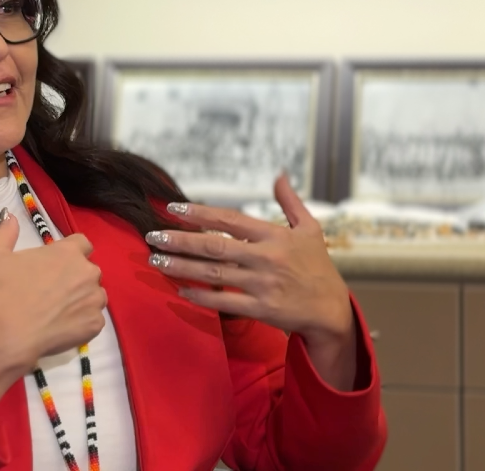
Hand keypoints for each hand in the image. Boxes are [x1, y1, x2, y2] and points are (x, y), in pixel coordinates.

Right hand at [0, 211, 106, 366]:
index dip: (71, 252)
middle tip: (52, 290)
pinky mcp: (95, 325)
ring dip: (82, 299)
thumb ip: (6, 231)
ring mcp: (94, 300)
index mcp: (68, 252)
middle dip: (75, 277)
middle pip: (88, 271)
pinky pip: (93, 320)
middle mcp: (88, 272)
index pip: (82, 243)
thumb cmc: (1, 290)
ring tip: (59, 311)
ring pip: (94, 295)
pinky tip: (63, 327)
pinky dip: (82, 323)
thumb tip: (10, 216)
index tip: (56, 264)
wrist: (7, 333)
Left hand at [146, 176, 357, 389]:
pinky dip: (200, 296)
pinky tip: (180, 289)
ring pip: (214, 274)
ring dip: (181, 267)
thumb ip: (290, 202)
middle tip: (153, 237)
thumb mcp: (310, 229)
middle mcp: (267, 258)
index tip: (173, 209)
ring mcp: (263, 285)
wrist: (331, 309)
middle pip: (214, 246)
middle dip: (180, 241)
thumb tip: (279, 174)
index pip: (230, 219)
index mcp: (274, 235)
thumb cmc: (318, 266)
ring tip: (156, 261)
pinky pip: (224, 302)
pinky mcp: (261, 309)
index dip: (199, 213)